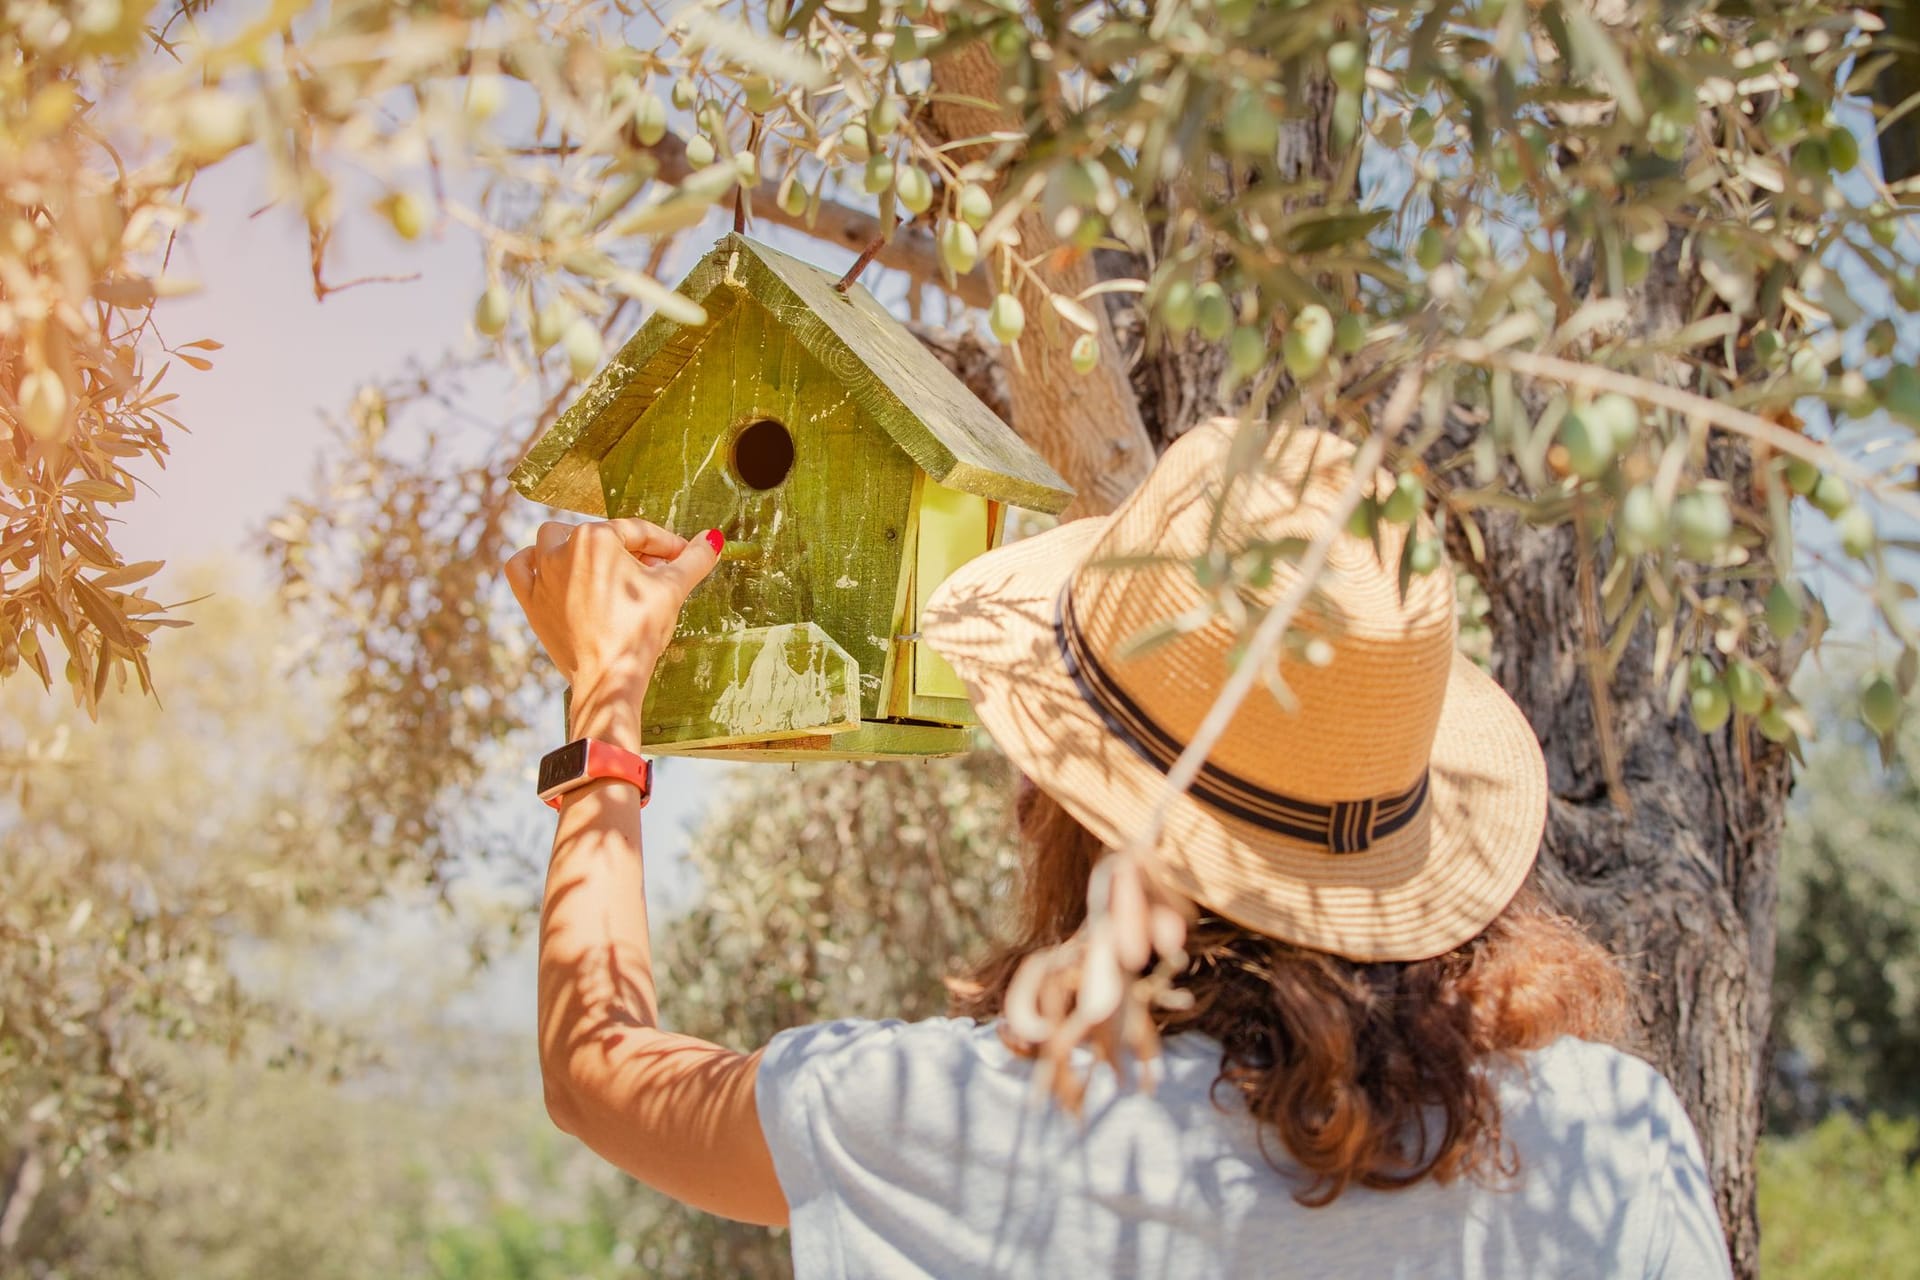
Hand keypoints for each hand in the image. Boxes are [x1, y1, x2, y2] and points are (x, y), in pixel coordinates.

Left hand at [504, 519, 722, 698]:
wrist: (608, 678)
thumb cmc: (640, 631)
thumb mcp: (672, 590)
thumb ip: (693, 559)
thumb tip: (713, 538)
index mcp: (597, 538)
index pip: (638, 533)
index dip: (665, 545)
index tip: (681, 558)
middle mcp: (562, 548)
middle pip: (600, 535)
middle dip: (627, 549)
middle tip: (652, 572)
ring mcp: (542, 574)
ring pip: (552, 540)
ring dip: (576, 545)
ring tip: (602, 566)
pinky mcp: (530, 600)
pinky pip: (521, 567)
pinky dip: (534, 563)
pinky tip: (554, 570)